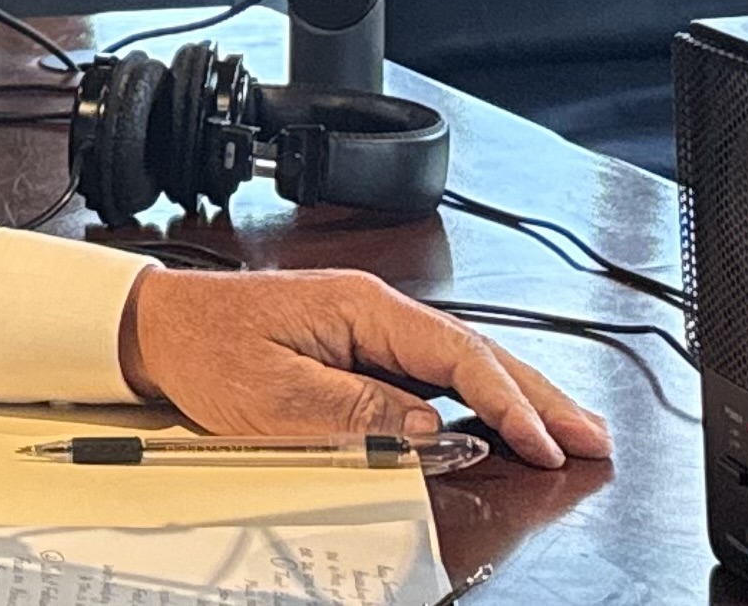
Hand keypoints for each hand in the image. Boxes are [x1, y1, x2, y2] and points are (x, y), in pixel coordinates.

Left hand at [115, 267, 611, 469]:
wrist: (155, 325)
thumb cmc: (204, 347)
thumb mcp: (276, 395)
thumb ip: (359, 414)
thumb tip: (431, 430)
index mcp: (362, 307)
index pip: (458, 356)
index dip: (509, 402)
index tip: (544, 441)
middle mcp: (374, 309)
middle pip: (478, 353)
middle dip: (540, 396)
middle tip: (592, 436)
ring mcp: (369, 327)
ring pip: (462, 363)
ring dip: (517, 396)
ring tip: (567, 430)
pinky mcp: (357, 346)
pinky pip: (433, 372)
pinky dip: (476, 396)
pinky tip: (500, 418)